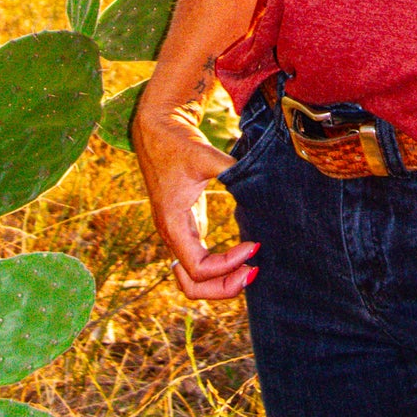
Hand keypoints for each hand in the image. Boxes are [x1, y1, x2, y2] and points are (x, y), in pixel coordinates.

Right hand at [133, 100, 257, 302]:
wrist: (157, 129)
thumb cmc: (178, 143)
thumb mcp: (204, 155)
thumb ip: (231, 169)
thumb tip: (259, 182)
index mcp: (173, 223)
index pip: (198, 268)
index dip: (227, 266)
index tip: (254, 246)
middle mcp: (172, 235)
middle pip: (192, 285)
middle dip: (223, 287)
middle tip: (254, 272)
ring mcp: (178, 233)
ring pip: (193, 279)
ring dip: (220, 282)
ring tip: (250, 270)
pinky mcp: (186, 225)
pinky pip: (198, 261)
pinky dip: (218, 268)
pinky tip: (242, 257)